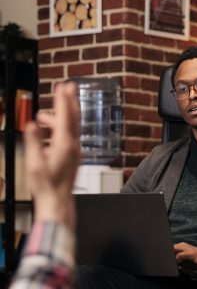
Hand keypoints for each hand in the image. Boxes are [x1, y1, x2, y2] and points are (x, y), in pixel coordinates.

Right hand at [24, 81, 80, 228]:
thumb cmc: (47, 186)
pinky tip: (45, 136)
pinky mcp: (72, 158)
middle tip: (67, 87)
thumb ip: (33, 142)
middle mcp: (73, 147)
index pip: (65, 117)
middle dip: (69, 101)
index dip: (63, 100)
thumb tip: (31, 125)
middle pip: (73, 118)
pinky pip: (67, 138)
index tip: (63, 86)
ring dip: (57, 119)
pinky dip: (57, 131)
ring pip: (69, 128)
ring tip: (41, 118)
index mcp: (64, 146)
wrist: (58, 202)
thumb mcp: (35, 163)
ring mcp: (74, 152)